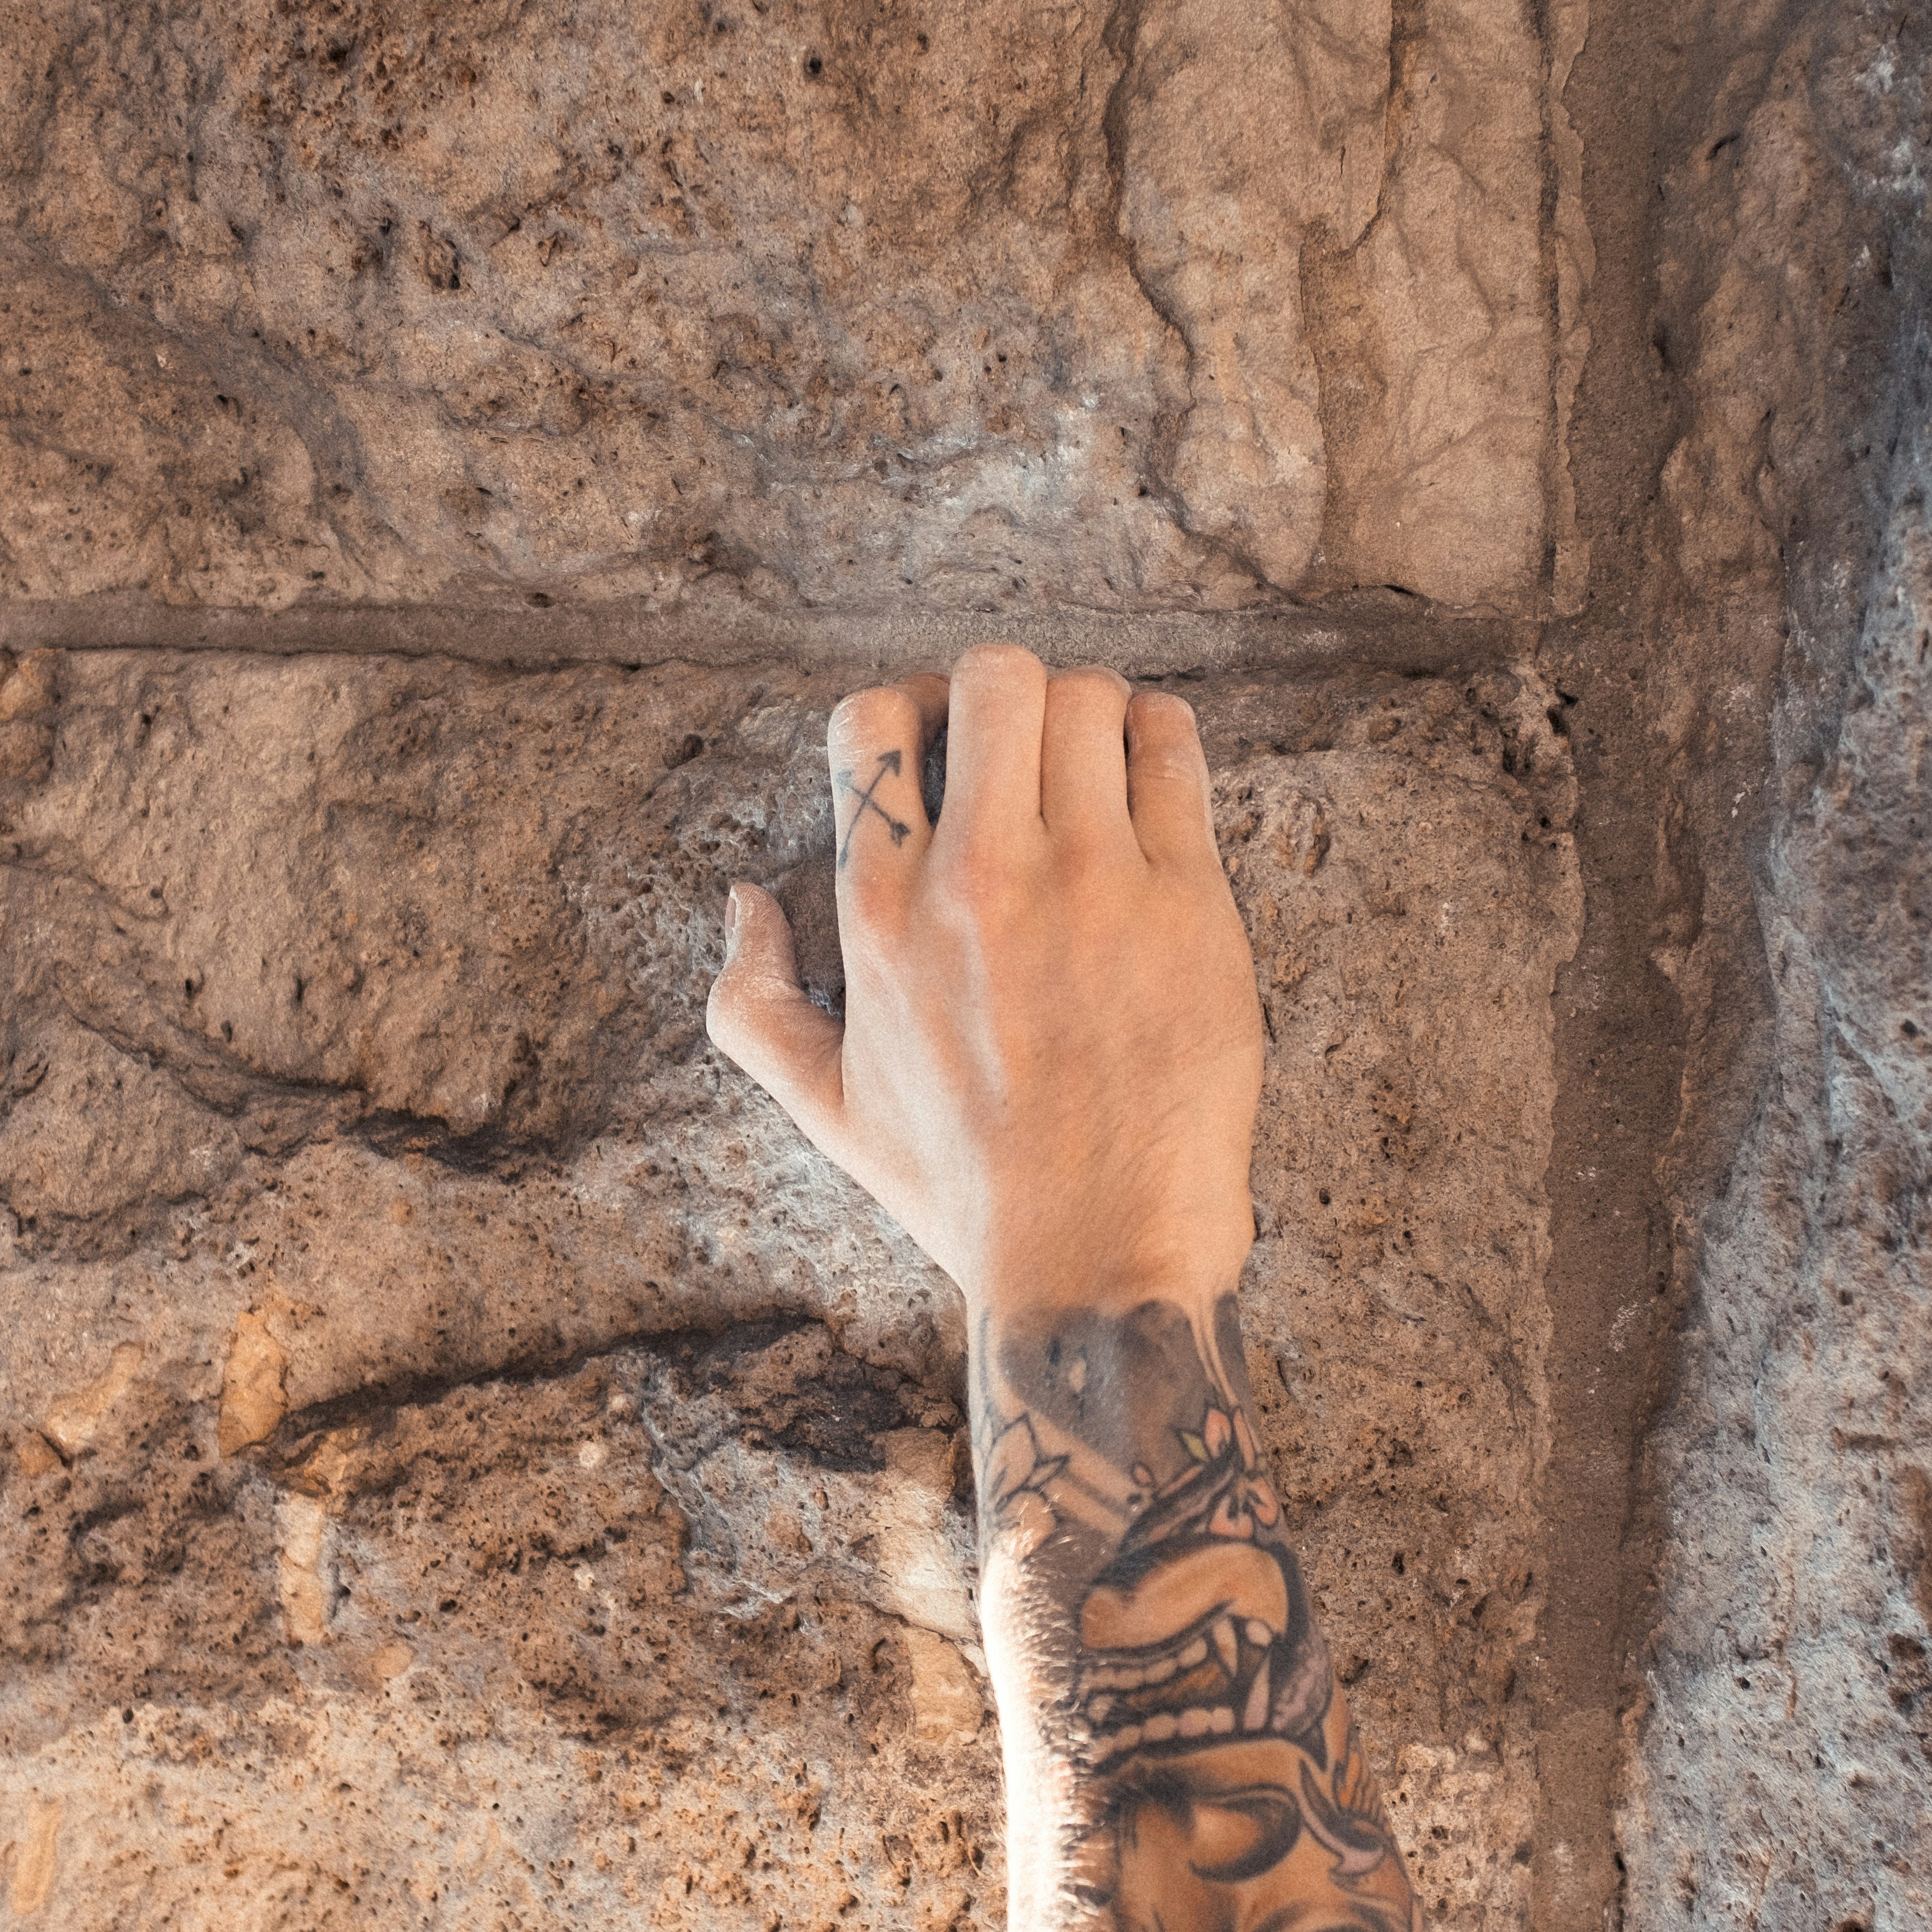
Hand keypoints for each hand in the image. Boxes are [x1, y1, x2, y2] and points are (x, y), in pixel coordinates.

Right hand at [705, 644, 1262, 1316]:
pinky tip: (1151, 778)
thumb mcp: (825, 1108)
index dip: (905, 709)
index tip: (937, 750)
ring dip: (1087, 714)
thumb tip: (743, 903)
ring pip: (1089, 698)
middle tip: (1022, 749)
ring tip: (1093, 768)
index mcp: (881, 911)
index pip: (870, 719)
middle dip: (1002, 693)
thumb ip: (748, 1003)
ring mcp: (1094, 881)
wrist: (1101, 1253)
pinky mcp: (1188, 900)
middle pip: (992, 678)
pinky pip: (1174, 749)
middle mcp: (981, 877)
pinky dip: (1161, 737)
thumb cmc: (965, 1186)